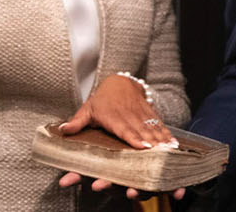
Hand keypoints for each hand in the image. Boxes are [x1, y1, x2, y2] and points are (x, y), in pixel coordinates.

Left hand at [57, 74, 182, 198]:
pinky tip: (173, 143)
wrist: (120, 81)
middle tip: (159, 153)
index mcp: (113, 117)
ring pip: (152, 128)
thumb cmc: (101, 100)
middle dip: (151, 142)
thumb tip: (63, 130)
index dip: (133, 137)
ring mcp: (141, 114)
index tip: (142, 146)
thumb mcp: (87, 109)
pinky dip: (167, 134)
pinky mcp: (150, 114)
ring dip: (161, 139)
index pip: (124, 128)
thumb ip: (77, 121)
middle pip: (141, 130)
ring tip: (168, 150)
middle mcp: (129, 115)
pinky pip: (159, 125)